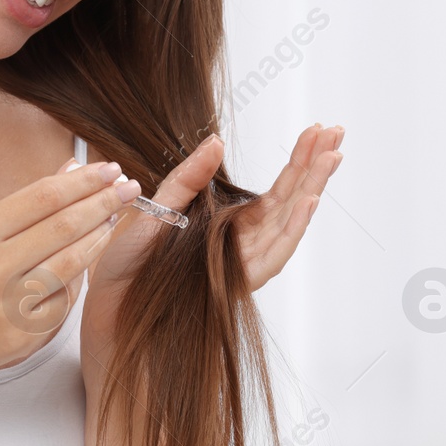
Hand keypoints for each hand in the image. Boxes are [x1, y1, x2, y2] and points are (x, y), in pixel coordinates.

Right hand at [0, 159, 139, 385]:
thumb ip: (21, 207)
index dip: (84, 181)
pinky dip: (78, 277)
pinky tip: (85, 260)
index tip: (109, 169)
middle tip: (129, 187)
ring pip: (72, 262)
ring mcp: (8, 304)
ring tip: (114, 217)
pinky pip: (64, 299)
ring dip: (100, 235)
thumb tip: (69, 171)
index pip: (43, 197)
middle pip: (65, 225)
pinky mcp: (23, 334)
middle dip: (104, 201)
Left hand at [80, 124, 344, 381]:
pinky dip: (293, 227)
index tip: (318, 130)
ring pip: (289, 223)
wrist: (108, 315)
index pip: (274, 189)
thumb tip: (217, 141)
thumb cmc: (127, 271)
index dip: (298, 160)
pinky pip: (273, 255)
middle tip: (337, 132)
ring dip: (312, 188)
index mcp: (228, 225)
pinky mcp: (237, 283)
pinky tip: (308, 201)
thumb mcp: (154, 211)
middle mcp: (242, 245)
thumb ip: (188, 179)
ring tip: (332, 157)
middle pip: (289, 200)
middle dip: (314, 166)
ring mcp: (243, 264)